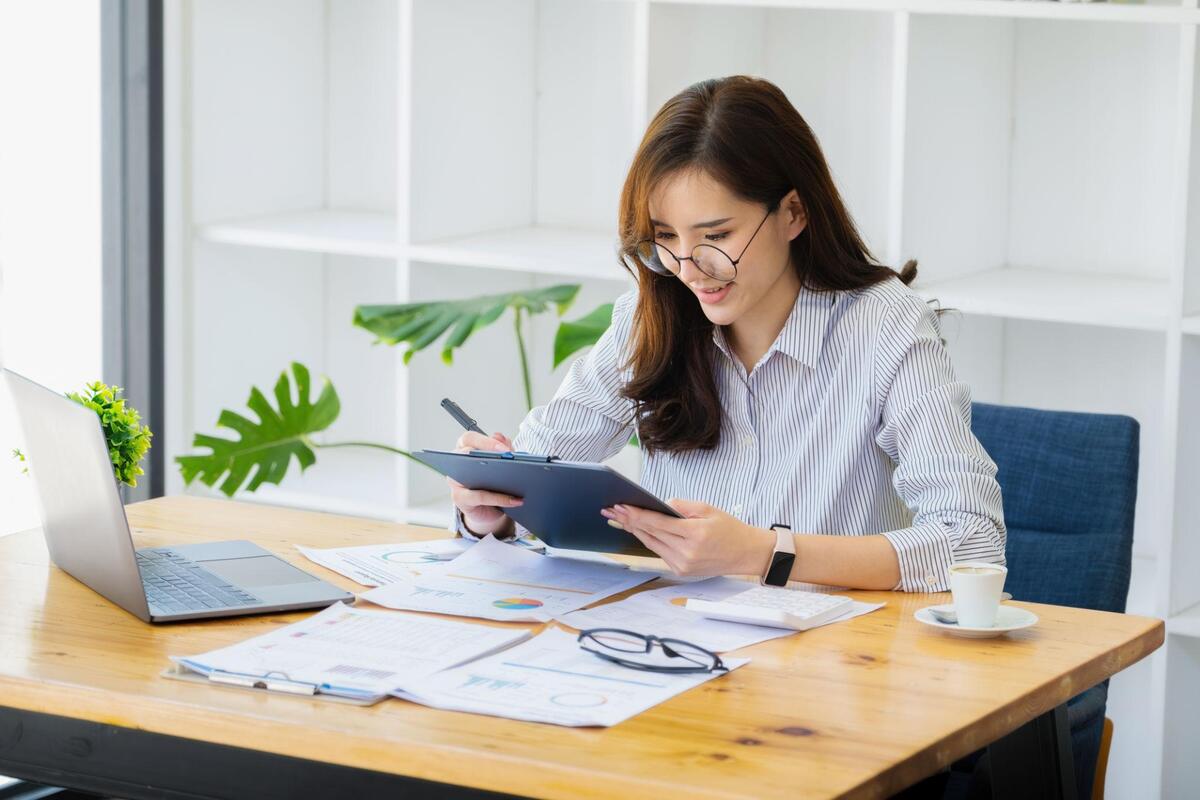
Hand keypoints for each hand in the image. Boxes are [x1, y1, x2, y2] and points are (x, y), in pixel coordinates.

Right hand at [449, 431, 521, 535]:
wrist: (489, 508)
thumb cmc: (492, 482)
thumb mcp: (501, 463)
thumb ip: (501, 448)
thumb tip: (498, 436)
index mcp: (465, 448)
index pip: (470, 438)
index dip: (487, 442)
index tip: (505, 449)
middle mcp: (457, 462)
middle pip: (466, 452)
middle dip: (488, 455)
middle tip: (509, 460)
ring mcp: (455, 481)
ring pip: (470, 475)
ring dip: (494, 477)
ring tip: (517, 480)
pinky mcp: (460, 498)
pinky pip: (479, 496)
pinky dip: (499, 498)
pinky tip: (515, 500)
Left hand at [601, 499, 774, 576]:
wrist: (744, 553)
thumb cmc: (728, 528)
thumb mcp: (708, 508)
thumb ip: (681, 506)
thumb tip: (659, 504)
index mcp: (696, 534)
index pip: (659, 523)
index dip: (637, 515)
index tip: (621, 507)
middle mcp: (688, 553)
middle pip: (651, 534)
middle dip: (629, 521)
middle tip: (611, 510)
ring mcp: (683, 565)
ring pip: (652, 544)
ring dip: (634, 531)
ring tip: (618, 519)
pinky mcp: (681, 571)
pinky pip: (659, 552)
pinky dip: (648, 540)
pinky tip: (637, 530)